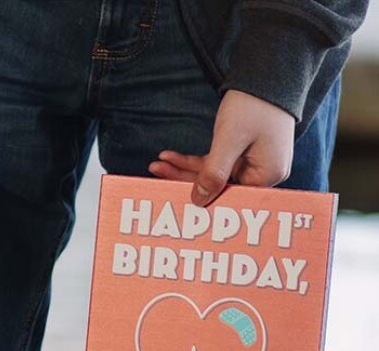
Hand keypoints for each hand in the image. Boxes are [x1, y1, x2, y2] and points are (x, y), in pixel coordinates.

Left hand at [147, 90, 294, 205]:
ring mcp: (254, 162)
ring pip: (213, 173)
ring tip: (158, 162)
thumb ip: (214, 173)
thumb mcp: (229, 141)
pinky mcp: (244, 152)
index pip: (228, 194)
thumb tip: (199, 201)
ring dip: (184, 167)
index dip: (198, 194)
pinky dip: (195, 159)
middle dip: (183, 177)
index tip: (169, 191)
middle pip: (218, 185)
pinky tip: (171, 155)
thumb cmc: (253, 105)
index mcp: (268, 175)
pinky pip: (216, 161)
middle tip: (155, 170)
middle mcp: (264, 173)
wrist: (266, 75)